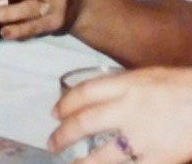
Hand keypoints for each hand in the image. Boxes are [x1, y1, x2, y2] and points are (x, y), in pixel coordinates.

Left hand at [48, 67, 191, 163]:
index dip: (65, 103)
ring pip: (103, 153)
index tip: (54, 113)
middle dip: (64, 133)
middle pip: (86, 122)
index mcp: (126, 85)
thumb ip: (122, 87)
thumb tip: (98, 97)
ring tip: (70, 163)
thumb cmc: (182, 86)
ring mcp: (143, 137)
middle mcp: (128, 109)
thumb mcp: (146, 77)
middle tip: (52, 142)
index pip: (84, 93)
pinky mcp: (159, 159)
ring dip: (83, 161)